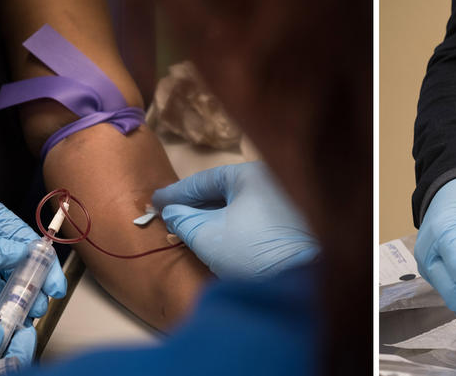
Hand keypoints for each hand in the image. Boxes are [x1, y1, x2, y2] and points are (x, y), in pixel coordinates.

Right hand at [151, 161, 318, 277]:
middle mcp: (270, 180)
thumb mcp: (208, 235)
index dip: (177, 192)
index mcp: (252, 174)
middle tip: (168, 213)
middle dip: (195, 204)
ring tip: (187, 225)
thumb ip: (184, 220)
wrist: (301, 282)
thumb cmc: (250, 249)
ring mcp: (283, 201)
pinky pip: (250, 216)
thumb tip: (171, 212)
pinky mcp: (290, 223)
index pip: (206, 179)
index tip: (154, 200)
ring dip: (212, 215)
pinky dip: (229, 223)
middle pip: (223, 190)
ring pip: (237, 204)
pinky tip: (215, 234)